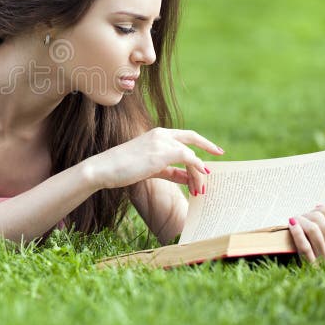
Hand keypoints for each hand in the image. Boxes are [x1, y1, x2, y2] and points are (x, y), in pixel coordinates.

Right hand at [88, 127, 223, 195]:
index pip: (182, 136)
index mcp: (155, 134)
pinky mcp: (162, 153)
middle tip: (220, 153)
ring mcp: (161, 142)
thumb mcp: (150, 169)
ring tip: (200, 190)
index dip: (199, 144)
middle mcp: (160, 134)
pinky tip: (200, 179)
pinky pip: (188, 159)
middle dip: (207, 146)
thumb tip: (188, 177)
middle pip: (191, 137)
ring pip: (190, 154)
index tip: (211, 152)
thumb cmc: (122, 169)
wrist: (104, 169)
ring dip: (199, 173)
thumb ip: (170, 171)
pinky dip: (196, 169)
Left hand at [288, 203, 324, 263]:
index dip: (319, 208)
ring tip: (294, 220)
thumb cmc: (317, 241)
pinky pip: (304, 244)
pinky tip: (292, 223)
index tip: (312, 210)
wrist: (309, 268)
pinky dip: (297, 232)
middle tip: (300, 217)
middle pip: (320, 218)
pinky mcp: (312, 262)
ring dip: (300, 220)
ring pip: (313, 229)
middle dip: (307, 214)